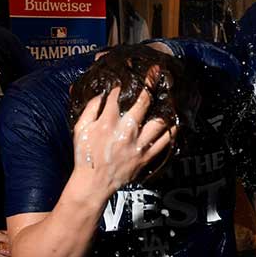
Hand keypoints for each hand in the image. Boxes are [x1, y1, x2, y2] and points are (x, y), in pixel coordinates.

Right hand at [71, 76, 175, 203]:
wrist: (93, 184)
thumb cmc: (85, 156)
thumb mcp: (80, 129)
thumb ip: (90, 109)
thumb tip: (101, 94)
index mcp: (107, 123)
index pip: (117, 96)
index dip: (123, 83)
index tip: (130, 73)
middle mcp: (125, 132)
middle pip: (143, 104)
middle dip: (150, 85)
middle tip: (157, 72)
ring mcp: (138, 146)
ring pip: (159, 123)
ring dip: (166, 109)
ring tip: (172, 97)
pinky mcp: (146, 157)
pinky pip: (164, 143)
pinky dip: (172, 132)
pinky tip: (175, 123)